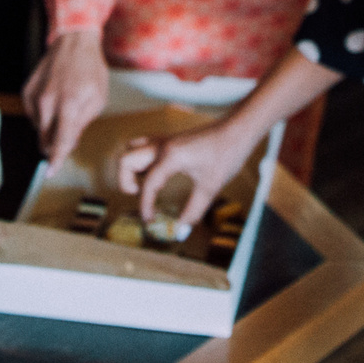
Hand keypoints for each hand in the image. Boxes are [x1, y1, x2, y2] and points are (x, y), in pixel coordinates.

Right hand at [21, 28, 109, 169]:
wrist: (73, 43)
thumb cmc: (90, 70)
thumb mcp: (98, 99)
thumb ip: (83, 123)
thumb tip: (68, 142)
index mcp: (69, 104)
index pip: (60, 141)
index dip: (56, 159)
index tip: (50, 173)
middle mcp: (48, 102)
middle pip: (45, 140)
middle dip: (55, 145)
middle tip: (70, 134)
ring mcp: (34, 97)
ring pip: (39, 129)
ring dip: (51, 128)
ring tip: (65, 107)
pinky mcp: (26, 92)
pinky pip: (33, 115)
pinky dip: (43, 115)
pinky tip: (55, 100)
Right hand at [117, 114, 266, 225]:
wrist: (238, 130)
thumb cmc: (226, 154)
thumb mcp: (211, 186)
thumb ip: (194, 211)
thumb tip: (181, 232)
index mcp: (170, 156)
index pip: (148, 184)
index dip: (145, 206)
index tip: (150, 221)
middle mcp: (162, 146)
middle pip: (126, 159)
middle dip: (125, 181)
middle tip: (138, 196)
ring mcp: (165, 140)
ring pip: (132, 149)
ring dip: (131, 168)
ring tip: (144, 185)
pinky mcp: (171, 140)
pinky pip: (144, 147)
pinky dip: (142, 161)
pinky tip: (157, 175)